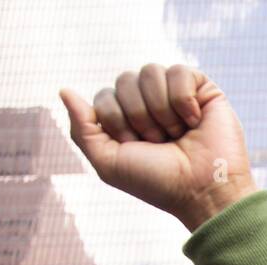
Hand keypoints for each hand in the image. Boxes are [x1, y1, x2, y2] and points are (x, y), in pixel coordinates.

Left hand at [60, 64, 256, 230]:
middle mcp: (150, 103)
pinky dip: (183, 100)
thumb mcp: (108, 163)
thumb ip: (82, 129)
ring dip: (161, 110)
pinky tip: (194, 121)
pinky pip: (179, 71)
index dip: (116, 121)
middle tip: (159, 142)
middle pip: (124, 80)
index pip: (105, 96)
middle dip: (138, 115)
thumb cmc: (158, 182)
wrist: (203, 190)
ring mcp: (176, 94)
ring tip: (178, 134)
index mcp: (127, 119)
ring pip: (150, 72)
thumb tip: (64, 89)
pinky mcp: (202, 89)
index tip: (137, 148)